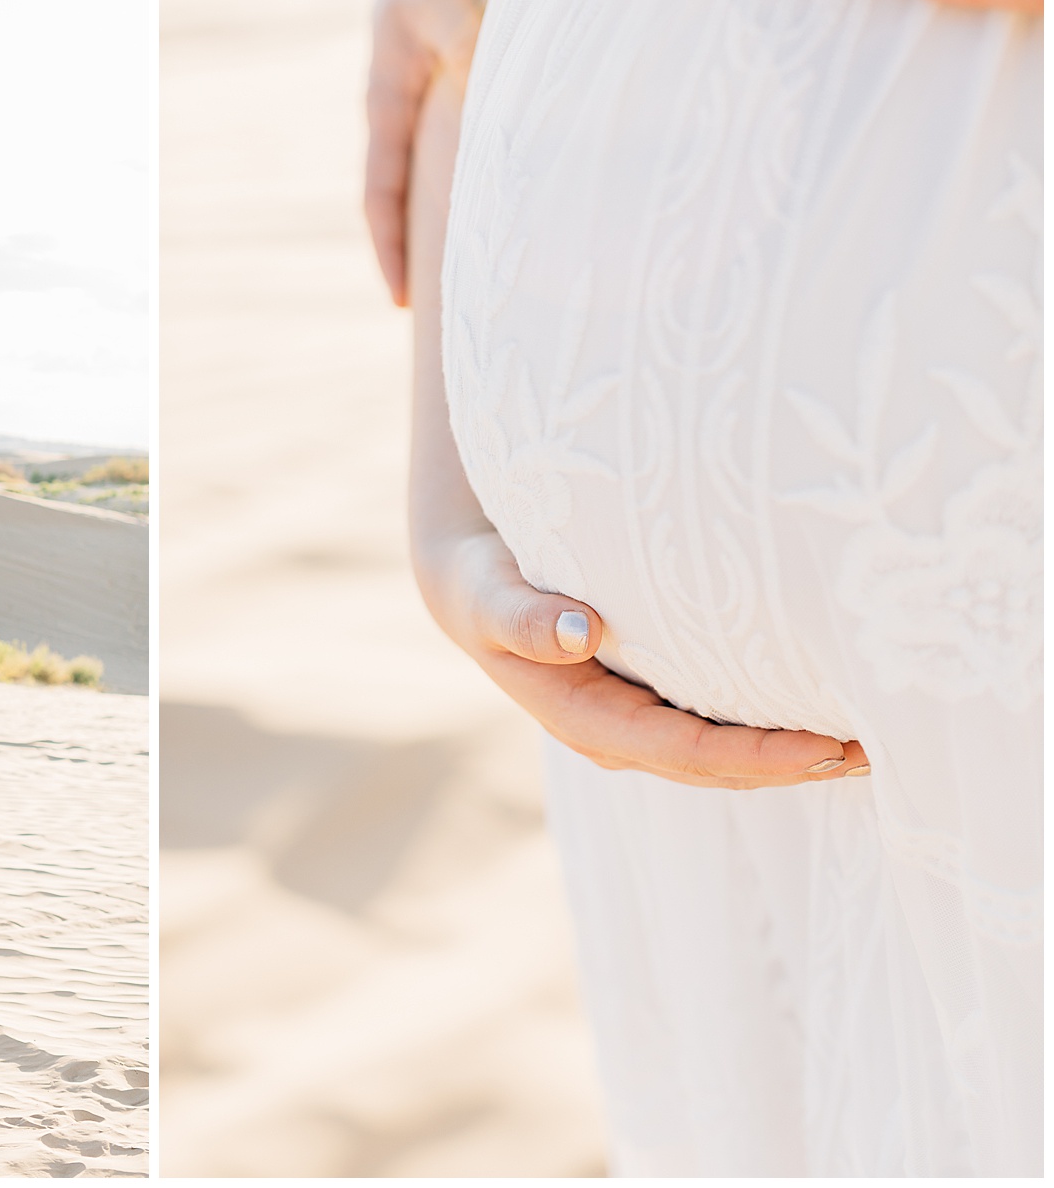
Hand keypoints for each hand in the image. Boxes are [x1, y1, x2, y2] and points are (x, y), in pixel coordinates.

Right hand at [365, 0, 482, 306]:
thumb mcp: (437, 1)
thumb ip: (460, 43)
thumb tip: (482, 89)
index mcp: (383, 105)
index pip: (379, 196)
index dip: (389, 250)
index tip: (400, 299)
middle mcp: (401, 114)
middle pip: (406, 203)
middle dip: (420, 256)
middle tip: (442, 313)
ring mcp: (426, 105)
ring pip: (435, 181)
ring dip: (452, 227)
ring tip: (483, 277)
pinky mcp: (455, 90)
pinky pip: (462, 151)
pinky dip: (478, 186)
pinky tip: (513, 207)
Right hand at [420, 531, 869, 787]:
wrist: (471, 586)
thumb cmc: (483, 585)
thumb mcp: (490, 596)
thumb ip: (526, 617)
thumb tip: (583, 631)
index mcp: (585, 720)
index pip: (688, 753)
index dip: (759, 757)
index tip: (827, 747)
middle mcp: (618, 735)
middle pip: (720, 767)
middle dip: (795, 765)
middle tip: (879, 750)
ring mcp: (636, 723)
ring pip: (726, 754)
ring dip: (793, 753)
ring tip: (871, 739)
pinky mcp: (651, 700)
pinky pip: (719, 725)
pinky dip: (770, 723)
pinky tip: (821, 708)